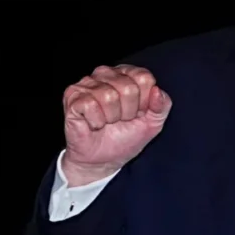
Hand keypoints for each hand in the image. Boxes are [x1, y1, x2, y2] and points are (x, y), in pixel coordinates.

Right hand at [61, 64, 170, 185]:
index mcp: (127, 74)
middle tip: (120, 120)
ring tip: (107, 122)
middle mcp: (105, 74)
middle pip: (128, 87)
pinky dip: (96, 121)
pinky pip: (90, 105)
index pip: (144, 78)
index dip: (144, 101)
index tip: (137, 113)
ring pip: (108, 95)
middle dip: (128, 111)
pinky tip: (94, 124)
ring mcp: (86, 84)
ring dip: (111, 117)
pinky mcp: (72, 98)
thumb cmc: (126, 137)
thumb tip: (157, 91)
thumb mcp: (153, 123)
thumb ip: (162, 105)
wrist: (103, 160)